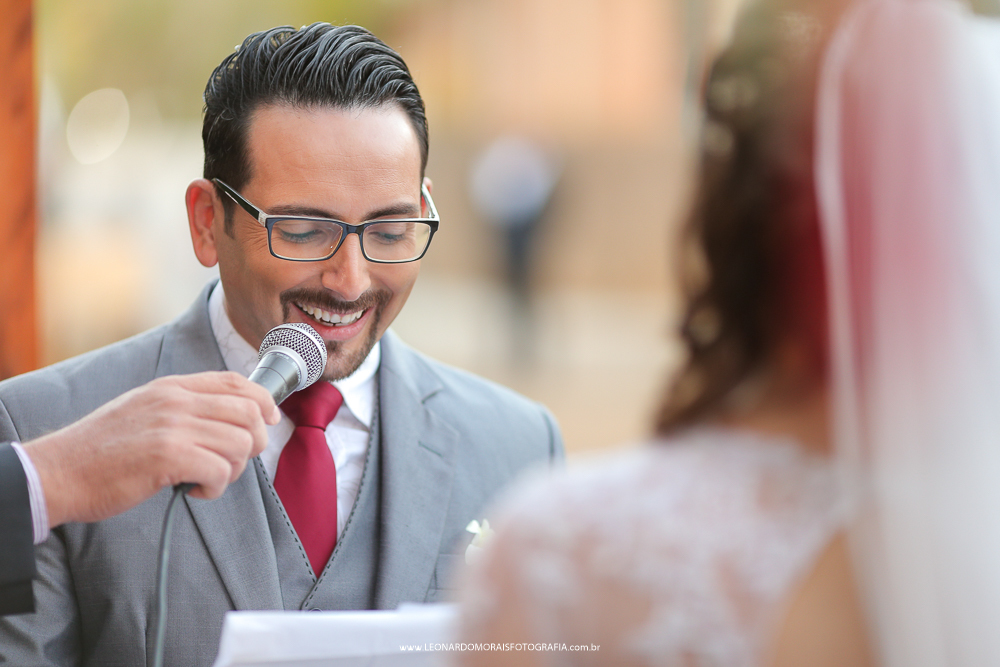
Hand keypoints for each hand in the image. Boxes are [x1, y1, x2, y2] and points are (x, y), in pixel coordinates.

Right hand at [21, 372, 279, 525]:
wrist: (58, 471)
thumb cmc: (102, 450)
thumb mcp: (145, 410)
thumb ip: (185, 408)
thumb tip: (232, 419)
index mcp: (172, 387)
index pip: (236, 381)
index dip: (262, 401)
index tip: (268, 421)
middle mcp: (176, 401)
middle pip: (249, 412)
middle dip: (254, 442)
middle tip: (230, 462)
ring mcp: (173, 426)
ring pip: (241, 443)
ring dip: (232, 470)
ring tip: (206, 479)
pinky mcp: (168, 456)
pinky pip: (220, 470)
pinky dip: (215, 487)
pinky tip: (194, 490)